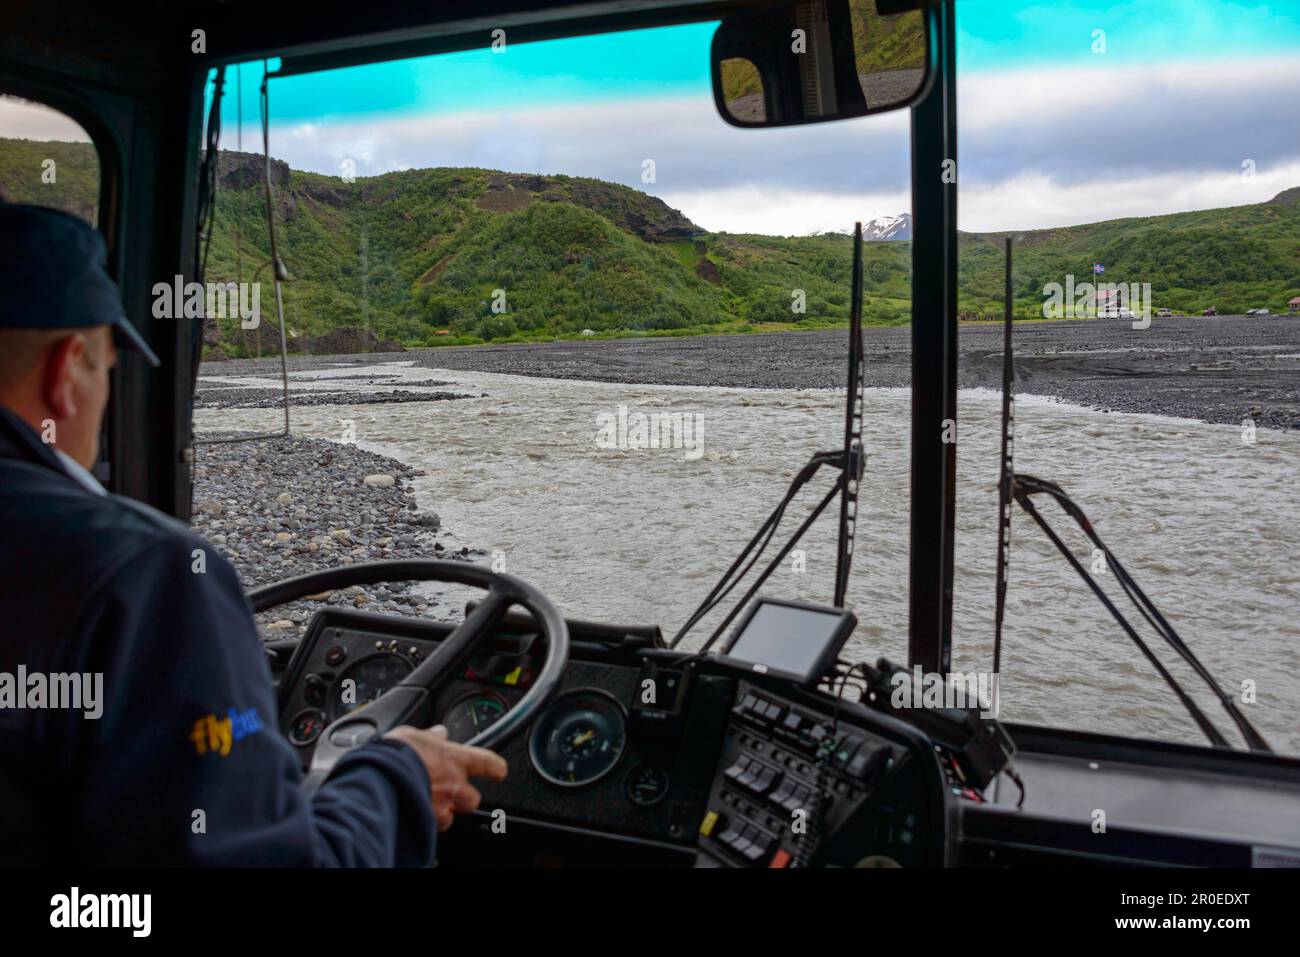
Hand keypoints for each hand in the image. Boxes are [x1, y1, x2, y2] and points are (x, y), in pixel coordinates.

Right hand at [385, 724, 507, 830]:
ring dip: (442, 812)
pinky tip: (413, 812)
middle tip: (450, 792)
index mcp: (454, 759)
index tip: (499, 770)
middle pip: (473, 799)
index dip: (495, 768)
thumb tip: (440, 733)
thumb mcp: (413, 735)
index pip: (487, 763)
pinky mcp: (426, 822)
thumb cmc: (394, 754)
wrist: (378, 778)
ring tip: (426, 803)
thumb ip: (431, 737)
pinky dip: (424, 821)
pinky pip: (430, 825)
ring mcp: (440, 806)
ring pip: (450, 816)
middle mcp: (453, 785)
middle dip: (463, 799)